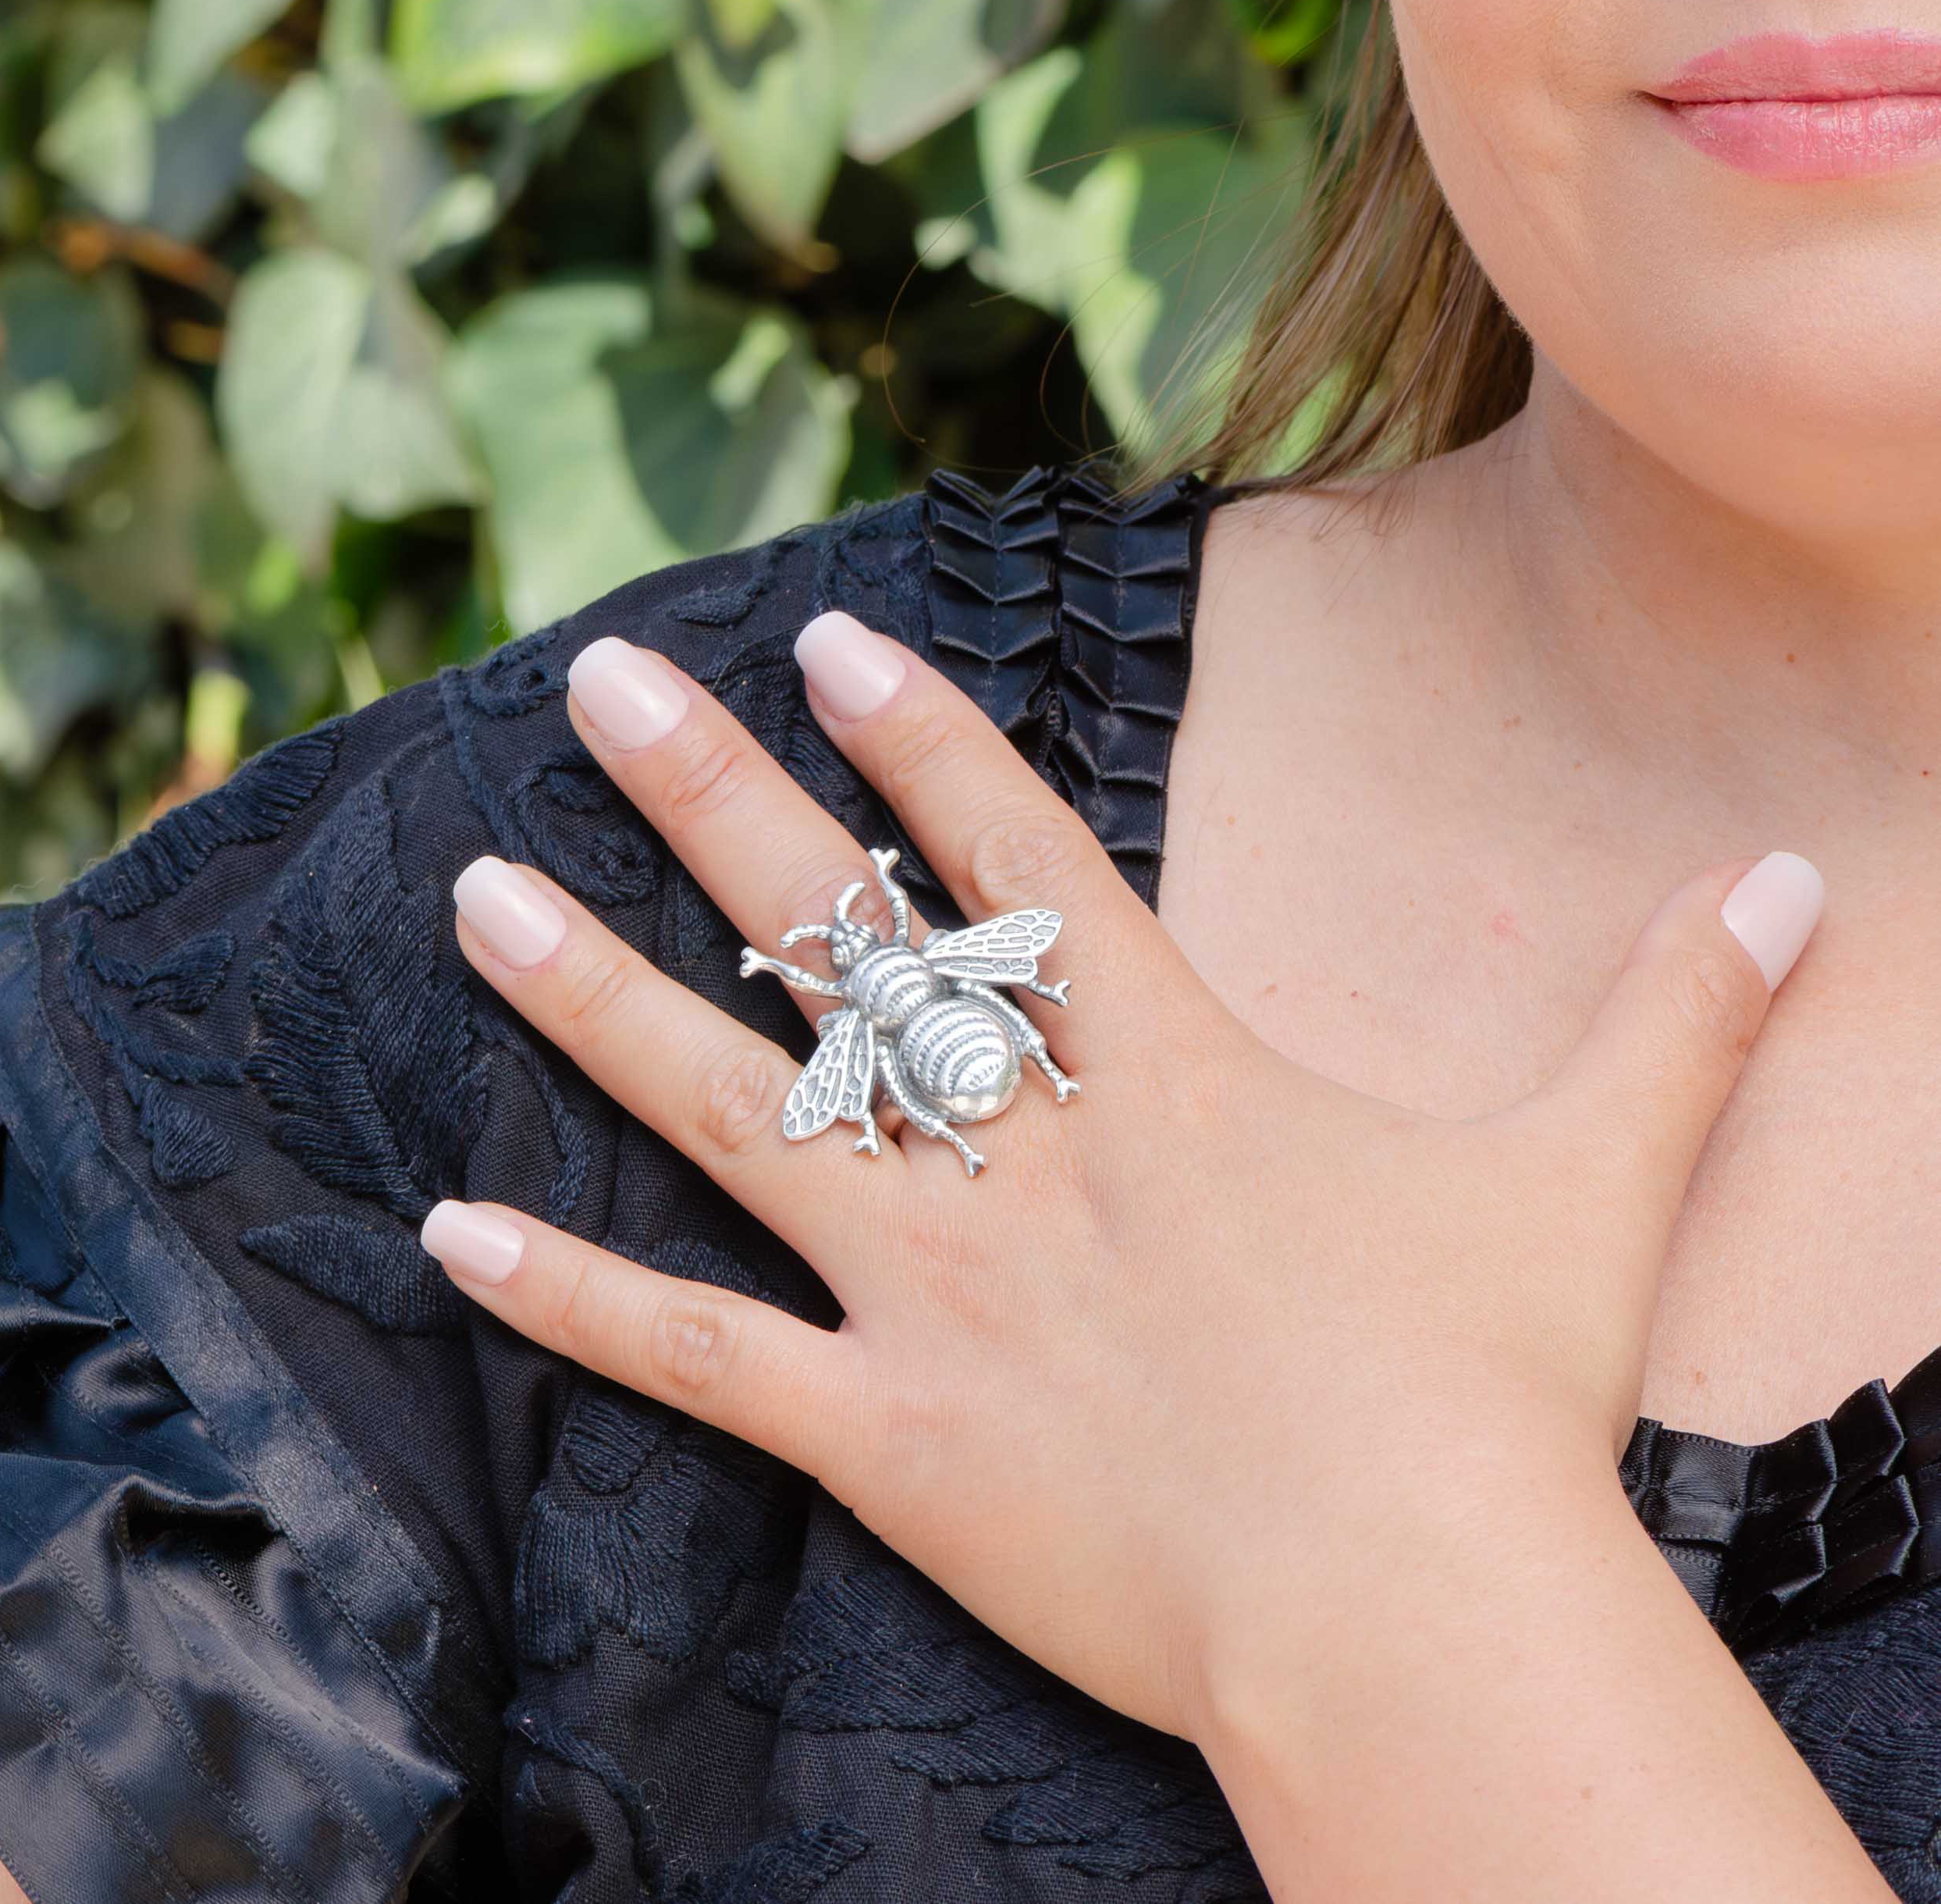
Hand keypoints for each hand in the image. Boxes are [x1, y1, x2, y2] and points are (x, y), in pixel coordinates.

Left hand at [420, 608, 1822, 1753]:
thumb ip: (1679, 1015)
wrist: (1415, 1611)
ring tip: (471, 895)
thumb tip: (1804, 884)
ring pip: (734, 1112)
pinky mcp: (886, 1435)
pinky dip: (572, 1300)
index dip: (923, 738)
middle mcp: (1024, 1155)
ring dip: (593, 1002)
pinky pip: (702, 1355)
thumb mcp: (1596, 1178)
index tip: (825, 641)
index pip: (1018, 859)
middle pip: (845, 946)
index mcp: (1167, 1077)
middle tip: (597, 687)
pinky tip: (447, 1235)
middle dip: (717, 802)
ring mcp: (937, 1290)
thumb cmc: (1490, 1394)